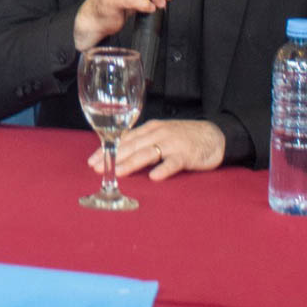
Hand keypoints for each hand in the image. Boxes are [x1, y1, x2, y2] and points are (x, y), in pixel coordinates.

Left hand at [91, 119, 225, 180]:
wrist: (214, 135)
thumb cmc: (184, 137)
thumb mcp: (160, 135)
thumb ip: (142, 142)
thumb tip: (118, 154)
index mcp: (150, 129)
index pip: (123, 139)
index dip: (106, 149)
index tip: (91, 160)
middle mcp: (158, 133)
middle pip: (132, 145)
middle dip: (112, 157)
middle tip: (96, 168)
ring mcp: (172, 143)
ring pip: (148, 152)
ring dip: (131, 162)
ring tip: (118, 172)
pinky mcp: (187, 155)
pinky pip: (173, 162)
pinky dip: (164, 169)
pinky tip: (154, 177)